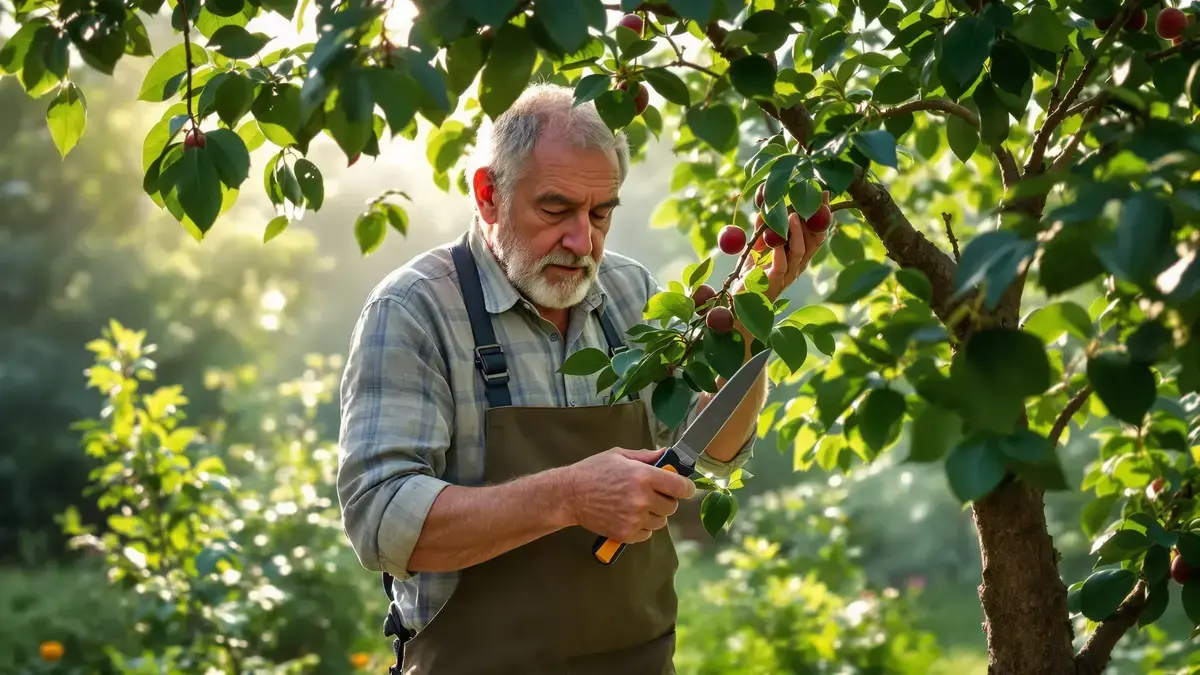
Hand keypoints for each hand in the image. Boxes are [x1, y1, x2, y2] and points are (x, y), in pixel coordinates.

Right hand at [562, 447, 696, 542]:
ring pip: (661, 521)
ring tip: (638, 506)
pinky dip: (643, 527)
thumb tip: (667, 454)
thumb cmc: (593, 471)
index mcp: (644, 476)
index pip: (680, 486)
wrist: (570, 495)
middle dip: (666, 500)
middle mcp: (643, 498)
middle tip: (652, 494)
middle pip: (672, 506)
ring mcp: (635, 518)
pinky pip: (647, 534)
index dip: (686, 487)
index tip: (685, 488)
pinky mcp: (626, 534)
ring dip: (654, 514)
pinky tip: (629, 516)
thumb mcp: (619, 455)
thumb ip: (646, 456)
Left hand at [745, 192, 830, 301]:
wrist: (741, 302)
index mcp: (799, 255)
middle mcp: (799, 264)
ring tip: (794, 215)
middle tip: (815, 199)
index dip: (821, 214)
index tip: (823, 194)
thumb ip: (762, 230)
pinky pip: (781, 266)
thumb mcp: (757, 248)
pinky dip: (780, 252)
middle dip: (816, 219)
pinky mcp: (775, 282)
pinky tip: (777, 241)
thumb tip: (764, 209)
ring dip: (798, 233)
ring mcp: (789, 274)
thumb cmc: (752, 275)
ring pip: (800, 251)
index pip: (816, 232)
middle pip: (814, 240)